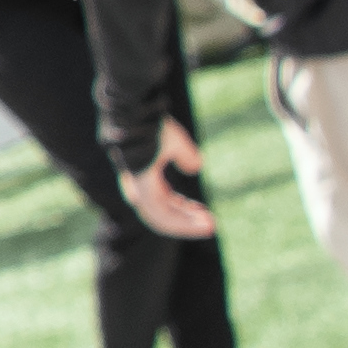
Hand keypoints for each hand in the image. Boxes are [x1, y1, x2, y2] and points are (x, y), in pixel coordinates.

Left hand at [123, 126, 218, 242]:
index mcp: (145, 178)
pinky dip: (182, 221)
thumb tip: (195, 168)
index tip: (201, 210)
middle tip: (210, 224)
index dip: (182, 209)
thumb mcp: (175, 142)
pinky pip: (162, 214)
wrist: (137, 122)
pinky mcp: (143, 191)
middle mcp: (139, 188)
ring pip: (162, 218)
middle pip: (163, 213)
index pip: (162, 201)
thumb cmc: (153, 128)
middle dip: (187, 220)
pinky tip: (201, 222)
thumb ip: (185, 155)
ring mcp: (139, 190)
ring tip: (210, 226)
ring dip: (187, 224)